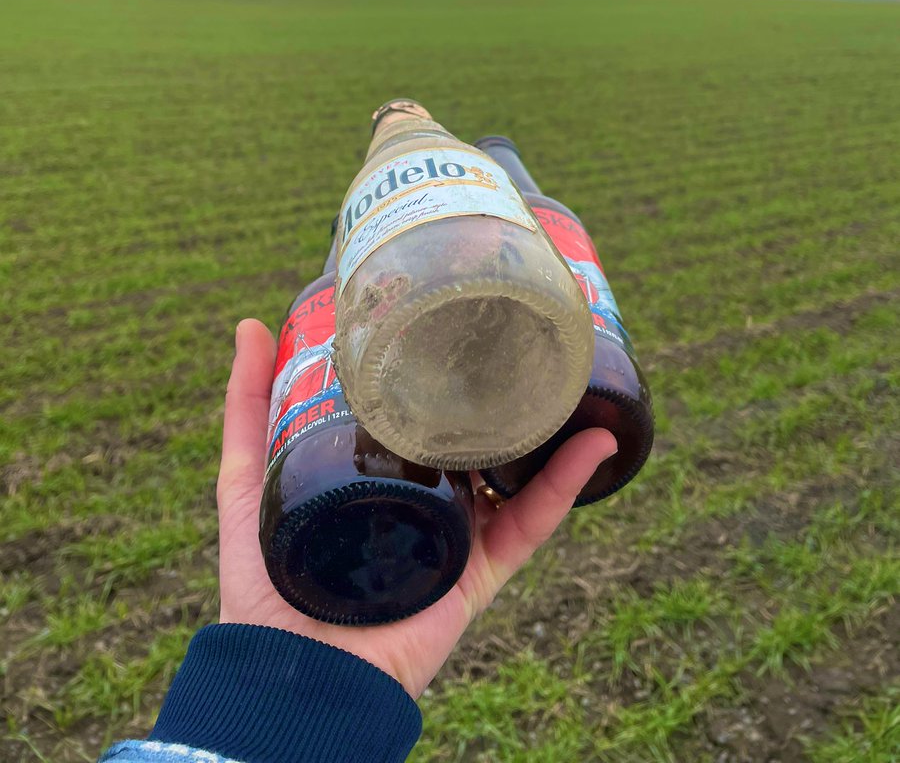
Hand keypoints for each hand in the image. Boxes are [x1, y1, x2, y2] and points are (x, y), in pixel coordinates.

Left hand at [217, 319, 616, 697]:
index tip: (460, 318)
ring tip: (574, 375)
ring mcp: (460, 534)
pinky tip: (592, 442)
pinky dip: (565, 484)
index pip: (423, 417)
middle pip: (476, 438)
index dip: (445, 373)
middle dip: (505, 393)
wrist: (290, 672)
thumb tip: (249, 323)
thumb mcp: (247, 478)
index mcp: (383, 476)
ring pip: (516, 471)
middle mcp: (427, 499)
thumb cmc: (262, 581)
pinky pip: (532, 523)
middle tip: (523, 334)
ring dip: (550, 428)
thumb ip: (248, 407)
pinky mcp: (481, 572)